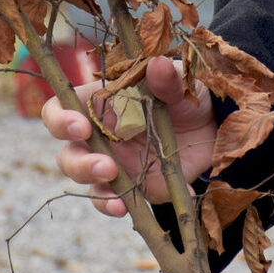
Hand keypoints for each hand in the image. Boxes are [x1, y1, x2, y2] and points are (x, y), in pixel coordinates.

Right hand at [42, 56, 218, 217]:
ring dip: (91, 181)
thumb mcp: (181, 84)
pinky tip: (124, 208)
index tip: (81, 125)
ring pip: (80, 175)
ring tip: (113, 178)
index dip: (60, 117)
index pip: (62, 106)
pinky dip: (110, 205)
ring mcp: (110, 161)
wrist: (212, 132)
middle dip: (78, 160)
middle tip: (105, 165)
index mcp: (102, 100)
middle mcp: (99, 133)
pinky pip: (106, 200)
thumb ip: (167, 79)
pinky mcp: (126, 186)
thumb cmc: (187, 98)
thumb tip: (157, 64)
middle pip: (67, 148)